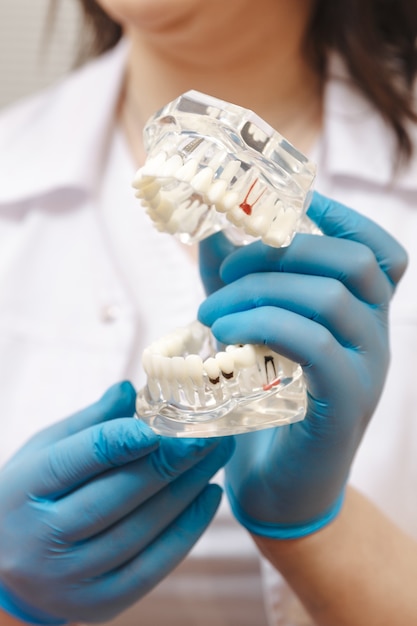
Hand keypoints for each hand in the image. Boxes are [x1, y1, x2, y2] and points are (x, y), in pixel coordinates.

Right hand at [0, 381, 233, 623]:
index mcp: (26, 489)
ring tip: (216, 457)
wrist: (6, 570)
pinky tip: (209, 495)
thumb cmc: (30, 496)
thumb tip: (129, 390)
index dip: (123, 439)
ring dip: (188, 489)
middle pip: (118, 495)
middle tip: (208, 434)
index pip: (80, 459)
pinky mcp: (100, 603)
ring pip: (142, 529)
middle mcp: (44, 538)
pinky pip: (154, 566)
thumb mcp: (44, 452)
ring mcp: (71, 578)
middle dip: (170, 461)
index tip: (163, 423)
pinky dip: (188, 529)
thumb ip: (88, 424)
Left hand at [198, 192, 406, 538]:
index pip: (380, 252)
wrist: (279, 488)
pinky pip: (317, 347)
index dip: (343, 218)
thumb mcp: (250, 334)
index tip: (292, 203)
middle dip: (281, 252)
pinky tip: (225, 337)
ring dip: (258, 293)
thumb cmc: (264, 406)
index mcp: (360, 316)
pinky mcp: (344, 407)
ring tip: (209, 314)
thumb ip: (237, 285)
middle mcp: (374, 338)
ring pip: (331, 300)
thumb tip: (212, 235)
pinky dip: (265, 328)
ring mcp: (366, 373)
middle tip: (225, 271)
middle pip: (353, 264)